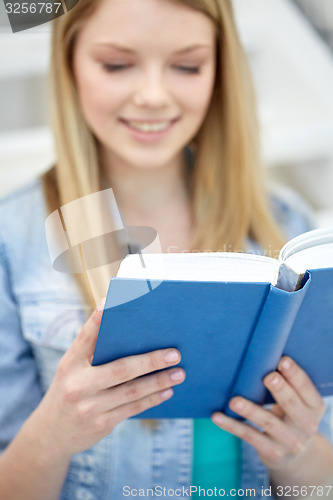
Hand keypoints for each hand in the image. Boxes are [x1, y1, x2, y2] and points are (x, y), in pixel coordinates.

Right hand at [31, 302, 184, 459]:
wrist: (51, 435)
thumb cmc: (70, 391)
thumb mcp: (72, 370)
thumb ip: (94, 353)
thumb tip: (132, 335)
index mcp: (70, 363)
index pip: (85, 337)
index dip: (98, 319)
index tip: (111, 301)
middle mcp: (78, 384)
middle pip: (121, 369)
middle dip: (151, 360)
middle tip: (175, 353)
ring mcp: (89, 406)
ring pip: (132, 391)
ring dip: (159, 381)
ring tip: (179, 373)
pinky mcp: (100, 424)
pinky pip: (132, 408)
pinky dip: (152, 399)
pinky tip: (167, 391)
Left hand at [211, 356, 325, 470]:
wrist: (297, 457)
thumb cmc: (291, 416)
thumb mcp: (298, 404)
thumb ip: (287, 386)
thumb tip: (259, 358)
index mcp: (314, 407)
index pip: (307, 389)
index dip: (296, 375)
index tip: (282, 360)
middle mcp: (306, 425)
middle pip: (292, 405)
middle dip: (280, 390)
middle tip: (268, 377)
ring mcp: (290, 442)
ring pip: (268, 422)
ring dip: (250, 410)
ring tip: (234, 401)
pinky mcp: (273, 453)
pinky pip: (250, 436)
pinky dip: (232, 425)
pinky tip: (217, 416)